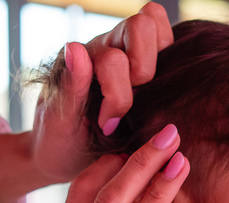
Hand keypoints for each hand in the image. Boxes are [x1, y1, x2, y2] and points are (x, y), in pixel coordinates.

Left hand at [0, 3, 173, 201]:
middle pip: (141, 25)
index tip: (106, 124)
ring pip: (154, 22)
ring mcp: (127, 48)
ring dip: (158, 61)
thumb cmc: (59, 141)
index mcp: (82, 59)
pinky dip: (170, 58)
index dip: (117, 98)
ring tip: (145, 95)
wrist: (64, 154)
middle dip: (144, 70)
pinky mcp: (146, 59)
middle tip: (132, 102)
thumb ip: (70, 87)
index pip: (113, 61)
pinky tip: (155, 93)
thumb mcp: (58, 123)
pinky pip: (167, 39)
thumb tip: (75, 48)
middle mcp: (105, 45)